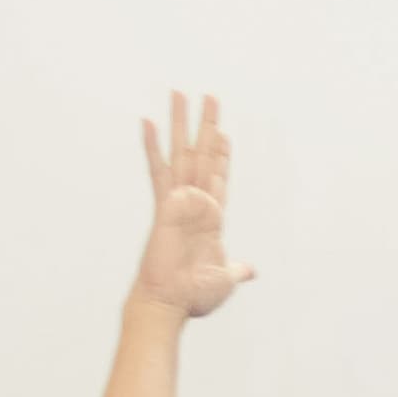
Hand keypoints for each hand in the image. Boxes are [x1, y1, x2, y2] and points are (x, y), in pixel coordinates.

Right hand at [135, 89, 252, 323]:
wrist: (171, 303)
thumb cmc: (194, 296)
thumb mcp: (224, 278)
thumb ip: (236, 269)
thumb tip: (250, 270)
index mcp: (212, 217)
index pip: (219, 177)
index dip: (222, 156)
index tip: (223, 133)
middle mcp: (196, 202)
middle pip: (202, 155)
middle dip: (206, 125)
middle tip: (209, 97)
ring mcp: (179, 200)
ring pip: (182, 152)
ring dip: (182, 123)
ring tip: (180, 93)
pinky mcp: (164, 204)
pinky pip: (158, 170)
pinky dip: (152, 146)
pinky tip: (148, 122)